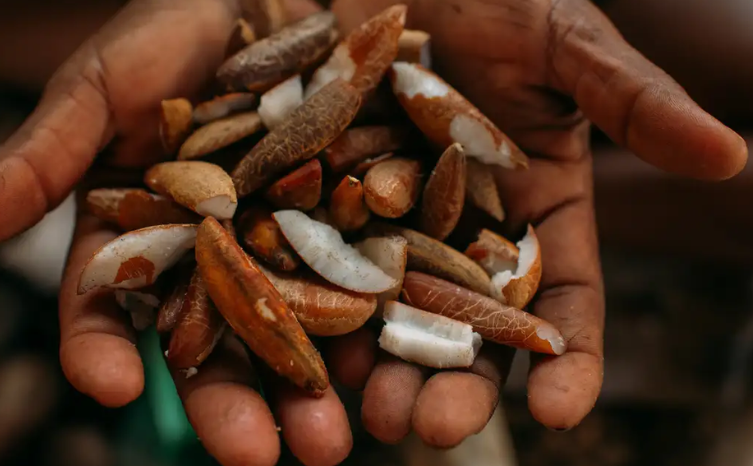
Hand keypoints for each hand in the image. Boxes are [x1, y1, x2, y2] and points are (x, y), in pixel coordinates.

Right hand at [1, 1, 354, 464]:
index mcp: (153, 230)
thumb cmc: (183, 25)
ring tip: (330, 441)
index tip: (112, 386)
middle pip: (219, 340)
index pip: (116, 306)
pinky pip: (370, 286)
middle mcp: (223, 252)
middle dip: (235, 403)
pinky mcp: (363, 228)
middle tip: (258, 457)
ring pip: (300, 331)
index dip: (102, 349)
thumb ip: (52, 151)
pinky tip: (392, 371)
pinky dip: (379, 330)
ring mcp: (295, 245)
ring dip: (312, 390)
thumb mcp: (110, 80)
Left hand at [323, 0, 747, 446]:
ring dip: (380, 364)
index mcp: (533, 204)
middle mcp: (463, 227)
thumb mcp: (563, 42)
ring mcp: (389, 218)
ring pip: (389, 309)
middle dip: (457, 381)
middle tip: (434, 428)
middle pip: (467, 323)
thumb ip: (633, 100)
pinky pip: (316, 257)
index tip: (561, 412)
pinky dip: (311, 302)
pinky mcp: (322, 196)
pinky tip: (302, 346)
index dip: (568, 356)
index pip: (561, 296)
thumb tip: (726, 152)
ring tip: (370, 412)